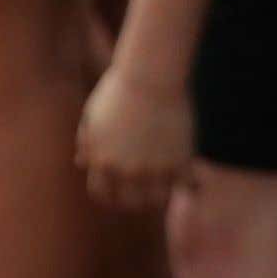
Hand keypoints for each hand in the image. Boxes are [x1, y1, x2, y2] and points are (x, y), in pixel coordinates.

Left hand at [75, 54, 192, 214]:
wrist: (151, 75)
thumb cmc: (120, 88)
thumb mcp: (94, 114)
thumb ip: (88, 141)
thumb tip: (81, 161)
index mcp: (102, 160)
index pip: (101, 193)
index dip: (109, 194)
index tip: (118, 192)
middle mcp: (126, 170)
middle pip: (130, 202)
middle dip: (136, 199)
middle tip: (145, 193)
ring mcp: (154, 169)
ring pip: (159, 199)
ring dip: (162, 194)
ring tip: (168, 186)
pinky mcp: (180, 163)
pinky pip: (187, 185)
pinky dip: (191, 184)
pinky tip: (194, 180)